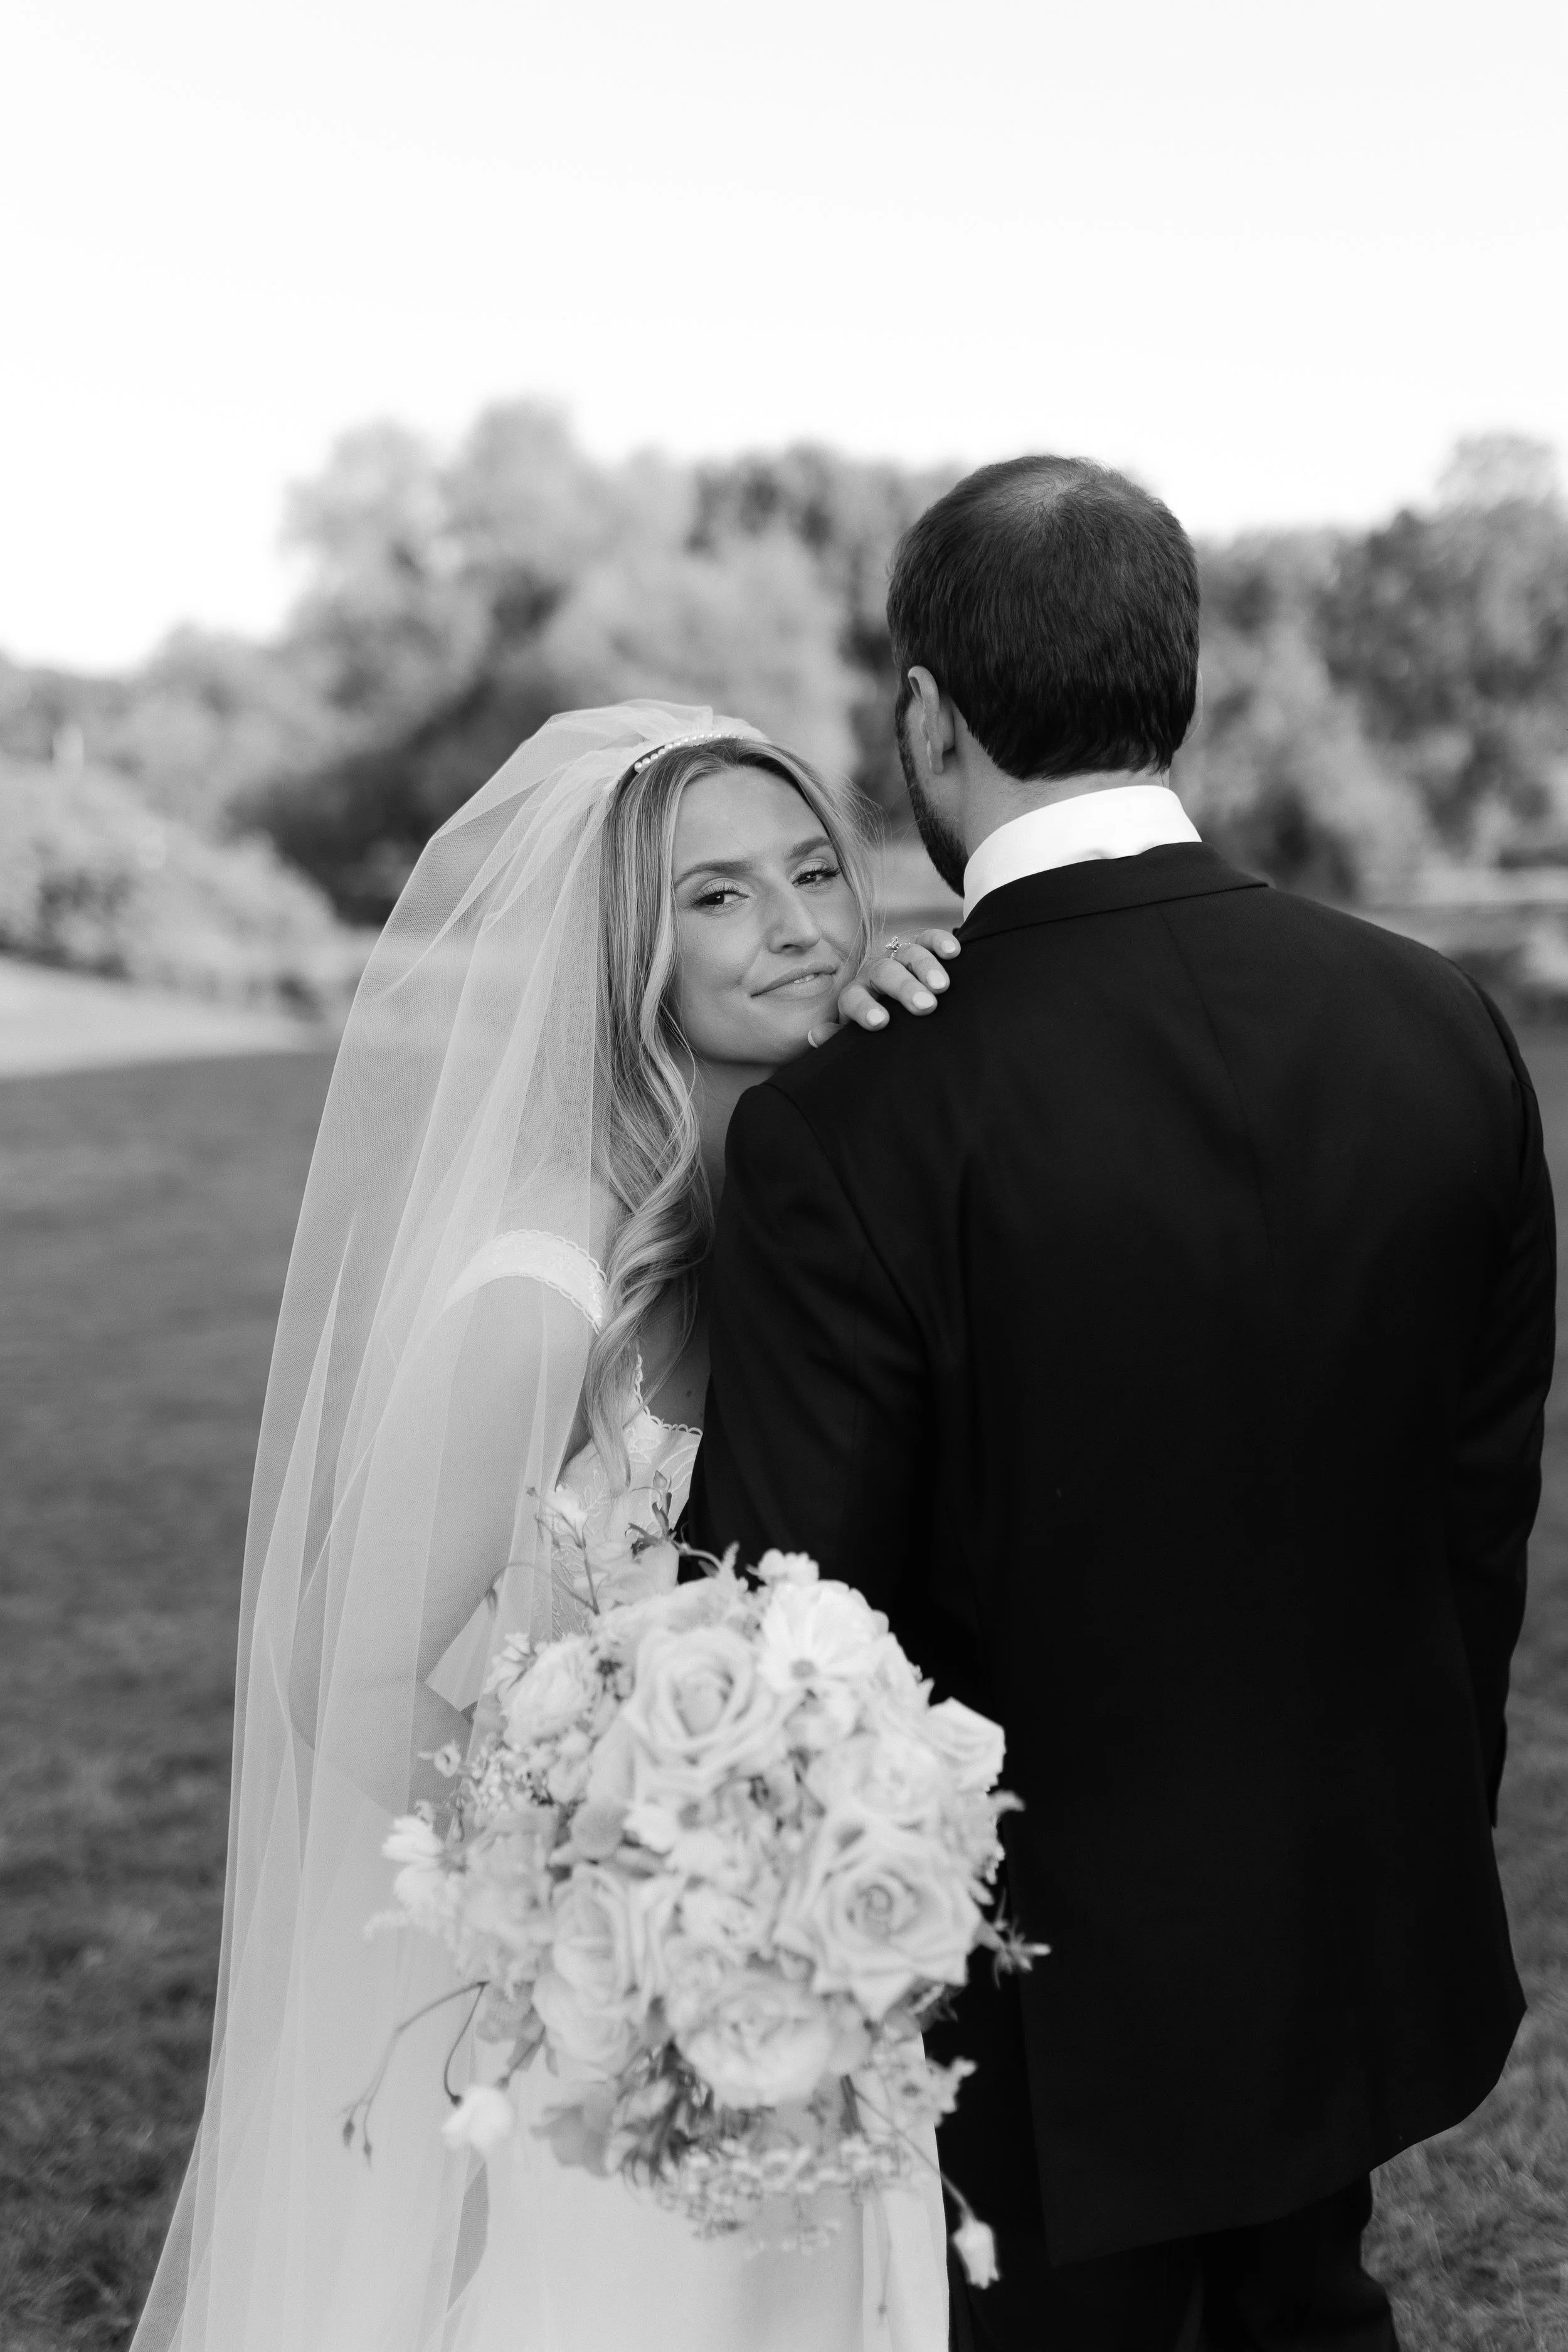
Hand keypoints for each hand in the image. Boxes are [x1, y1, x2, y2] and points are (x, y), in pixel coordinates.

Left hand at [809, 928, 961, 1047]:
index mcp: (856, 995)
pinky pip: (928, 939)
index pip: (854, 998)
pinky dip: (940, 942)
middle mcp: (875, 973)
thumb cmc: (877, 1026)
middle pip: (884, 973)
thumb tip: (815, 1035)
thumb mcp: (856, 1035)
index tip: (881, 1022)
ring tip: (942, 987)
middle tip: (924, 1006)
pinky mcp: (921, 947)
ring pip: (908, 954)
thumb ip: (838, 1036)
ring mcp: (898, 958)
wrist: (897, 1009)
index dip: (865, 1009)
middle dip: (903, 988)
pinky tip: (953, 952)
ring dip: (925, 967)